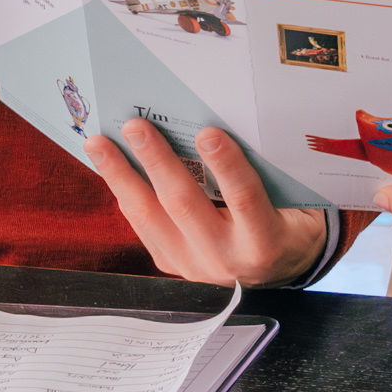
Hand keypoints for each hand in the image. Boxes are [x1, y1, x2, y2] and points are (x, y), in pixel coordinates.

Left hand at [84, 118, 325, 286]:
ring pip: (151, 218)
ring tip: (99, 145)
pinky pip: (143, 227)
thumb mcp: (291, 196)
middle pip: (185, 206)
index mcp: (265, 240)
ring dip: (122, 177)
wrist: (284, 264)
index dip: (227, 166)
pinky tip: (109, 167)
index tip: (209, 133)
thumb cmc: (289, 216)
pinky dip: (125, 193)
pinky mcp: (174, 266)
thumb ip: (265, 170)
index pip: (244, 200)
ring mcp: (195, 267)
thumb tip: (220, 124)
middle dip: (157, 162)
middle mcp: (227, 260)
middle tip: (136, 127)